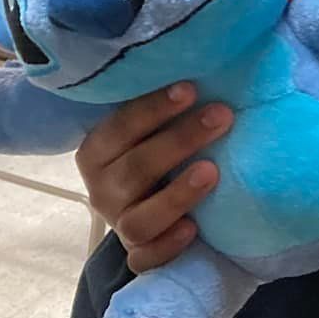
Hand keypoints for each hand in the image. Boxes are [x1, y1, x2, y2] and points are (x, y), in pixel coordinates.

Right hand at [74, 83, 231, 272]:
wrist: (151, 214)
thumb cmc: (157, 159)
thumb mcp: (152, 133)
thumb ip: (169, 108)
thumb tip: (211, 59)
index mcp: (97, 153)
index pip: (118, 128)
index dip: (152, 109)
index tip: (191, 89)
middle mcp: (102, 190)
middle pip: (134, 168)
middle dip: (180, 140)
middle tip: (221, 116)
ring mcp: (119, 225)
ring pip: (139, 218)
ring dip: (177, 194)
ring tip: (213, 171)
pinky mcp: (139, 256)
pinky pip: (146, 258)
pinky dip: (169, 245)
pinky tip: (195, 228)